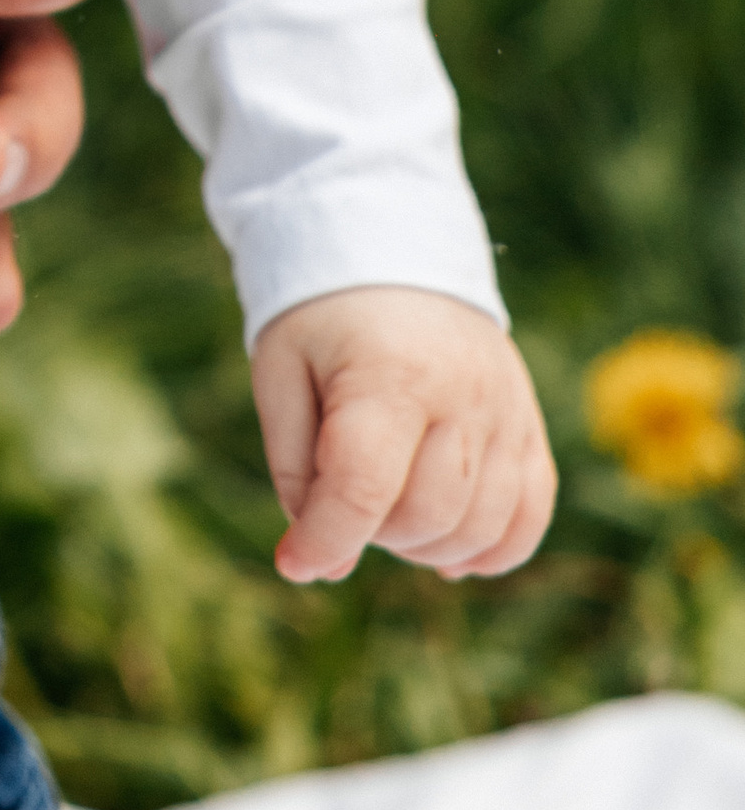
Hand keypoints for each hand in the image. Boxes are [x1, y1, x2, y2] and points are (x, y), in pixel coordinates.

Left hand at [252, 283, 555, 583]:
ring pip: (476, 528)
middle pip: (423, 518)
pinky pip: (529, 517)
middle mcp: (462, 396)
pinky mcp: (528, 424)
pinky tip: (445, 544)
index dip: (325, 541)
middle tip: (341, 495)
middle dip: (371, 533)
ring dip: (423, 544)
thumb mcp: (280, 372)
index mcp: (388, 375)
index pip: (364, 490)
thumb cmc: (323, 316)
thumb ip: (296, 471)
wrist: (393, 243)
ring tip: (386, 505)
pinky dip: (490, 548)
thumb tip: (322, 566)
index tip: (293, 561)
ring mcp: (505, 411)